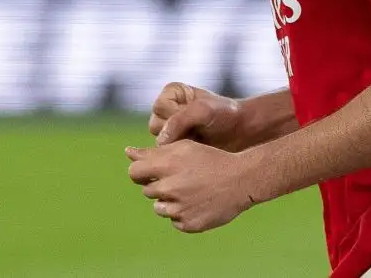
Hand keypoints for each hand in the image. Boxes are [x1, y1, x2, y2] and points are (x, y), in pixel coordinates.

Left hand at [127, 141, 257, 232]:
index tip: (154, 172)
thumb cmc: (212, 160)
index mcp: (168, 165)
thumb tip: (128, 152)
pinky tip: (198, 203)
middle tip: (183, 180)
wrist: (242, 180)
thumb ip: (153, 152)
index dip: (142, 172)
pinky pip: (175, 221)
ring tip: (192, 192)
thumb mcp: (185, 148)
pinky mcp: (188, 224)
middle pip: (148, 191)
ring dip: (170, 201)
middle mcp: (171, 188)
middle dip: (160, 186)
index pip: (134, 173)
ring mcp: (179, 208)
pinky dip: (183, 214)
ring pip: (159, 208)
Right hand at [148, 82, 243, 149]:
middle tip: (199, 130)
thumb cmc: (225, 115)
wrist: (241, 131)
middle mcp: (167, 109)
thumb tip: (161, 141)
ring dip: (179, 143)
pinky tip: (196, 148)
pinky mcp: (174, 144)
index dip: (176, 114)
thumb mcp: (204, 111)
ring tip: (198, 138)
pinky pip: (166, 153)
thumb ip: (179, 120)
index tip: (198, 116)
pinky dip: (180, 153)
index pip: (159, 106)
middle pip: (155, 126)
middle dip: (177, 131)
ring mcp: (169, 128)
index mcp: (173, 92)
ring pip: (159, 142)